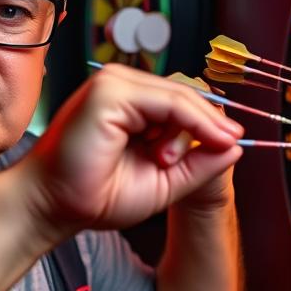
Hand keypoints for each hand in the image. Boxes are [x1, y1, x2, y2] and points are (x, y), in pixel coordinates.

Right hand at [27, 63, 243, 235]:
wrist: (54, 206)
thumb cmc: (93, 195)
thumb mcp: (164, 180)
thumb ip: (199, 163)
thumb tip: (237, 144)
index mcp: (129, 103)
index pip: (183, 99)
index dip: (209, 121)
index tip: (231, 144)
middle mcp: (120, 85)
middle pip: (186, 93)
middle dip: (201, 127)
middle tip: (180, 162)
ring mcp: (113, 83)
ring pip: (180, 95)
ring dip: (188, 129)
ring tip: (163, 161)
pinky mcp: (109, 92)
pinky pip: (167, 101)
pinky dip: (186, 122)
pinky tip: (178, 148)